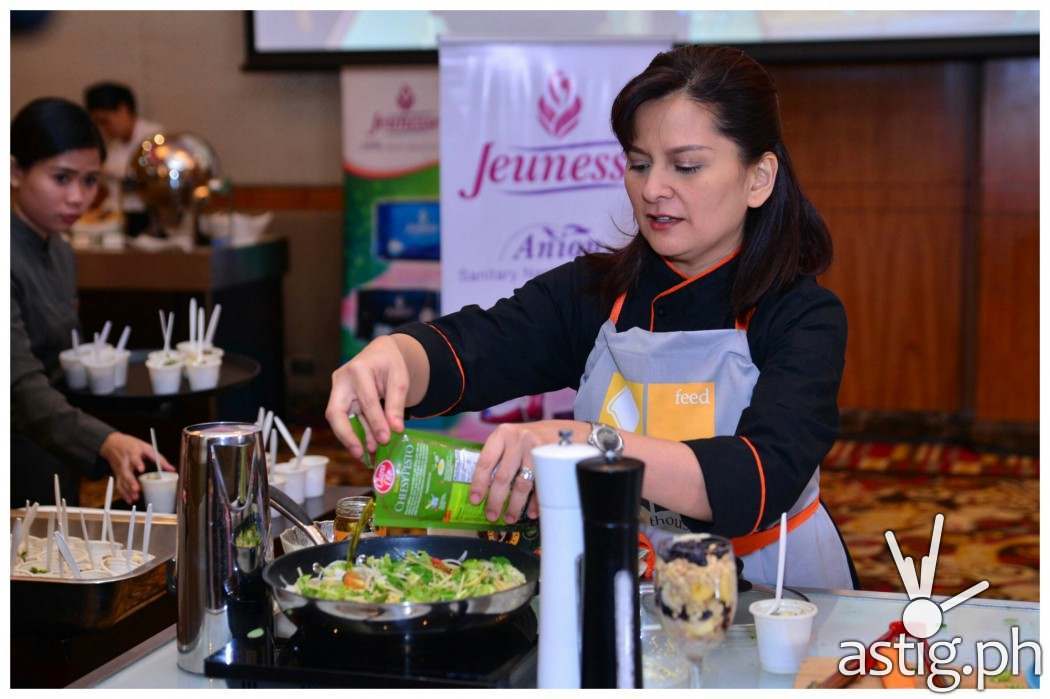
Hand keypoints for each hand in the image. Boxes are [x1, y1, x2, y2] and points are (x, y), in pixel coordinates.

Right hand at [99, 432, 173, 502]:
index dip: (138, 463)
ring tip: (135, 497)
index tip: (141, 468)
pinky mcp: (118, 475)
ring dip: (128, 490)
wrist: (113, 443)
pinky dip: (124, 493)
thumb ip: (159, 458)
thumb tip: (171, 469)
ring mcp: (120, 470)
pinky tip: (130, 499)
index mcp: (133, 453)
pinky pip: (119, 485)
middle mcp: (125, 462)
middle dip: (131, 481)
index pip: (134, 458)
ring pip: (122, 481)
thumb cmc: (131, 445)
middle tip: (137, 489)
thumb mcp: (147, 447)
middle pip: (126, 473)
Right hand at [326, 335, 409, 458]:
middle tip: (360, 454)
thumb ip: (396, 404)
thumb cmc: (390, 363)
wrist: (381, 354)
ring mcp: (337, 391)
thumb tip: (395, 429)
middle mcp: (341, 380)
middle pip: (336, 412)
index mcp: (358, 370)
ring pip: (339, 420)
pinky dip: (357, 433)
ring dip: (353, 438)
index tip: (386, 439)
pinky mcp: (340, 400)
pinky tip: (368, 445)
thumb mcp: (400, 379)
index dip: (375, 422)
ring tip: (369, 454)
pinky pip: (346, 420)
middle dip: (347, 435)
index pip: (366, 400)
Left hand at [470, 420, 585, 523]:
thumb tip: (483, 490)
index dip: (479, 483)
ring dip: (515, 505)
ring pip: (522, 483)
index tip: (475, 500)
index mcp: (503, 434)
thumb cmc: (528, 439)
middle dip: (496, 500)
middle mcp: (519, 440)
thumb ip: (497, 458)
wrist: (561, 430)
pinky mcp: (552, 460)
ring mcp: (537, 450)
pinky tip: (531, 512)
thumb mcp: (510, 439)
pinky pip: (541, 485)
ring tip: (509, 518)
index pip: (486, 461)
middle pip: (503, 476)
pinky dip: (536, 501)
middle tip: (491, 515)